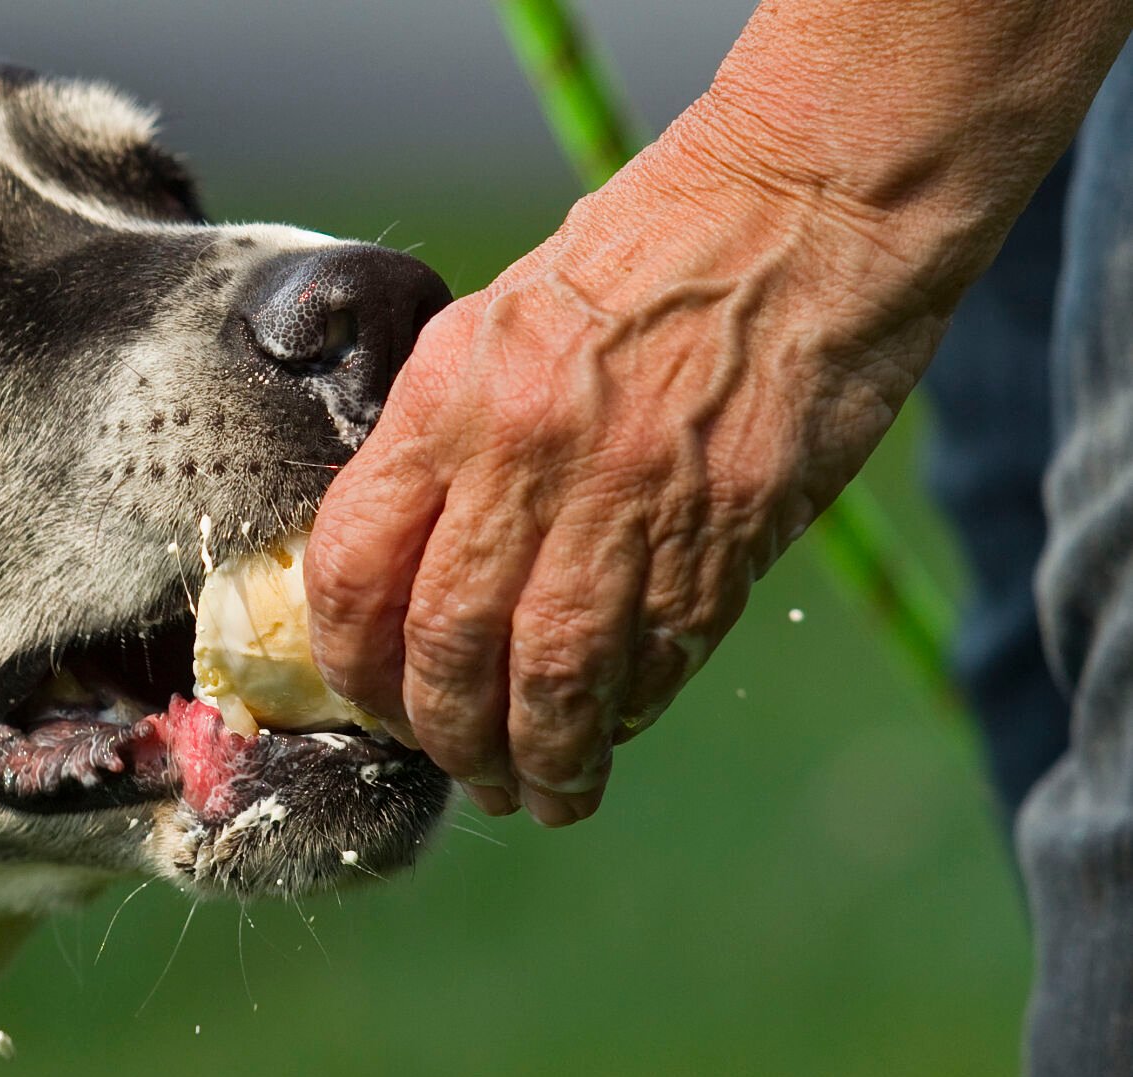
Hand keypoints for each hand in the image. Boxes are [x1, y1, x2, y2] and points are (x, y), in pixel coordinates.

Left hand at [306, 112, 949, 824]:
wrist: (800, 208)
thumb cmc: (636, 257)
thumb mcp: (493, 322)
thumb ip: (437, 442)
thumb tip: (398, 566)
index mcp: (451, 399)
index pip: (355, 569)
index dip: (350, 662)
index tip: (364, 701)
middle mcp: (528, 456)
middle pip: (449, 647)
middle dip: (441, 733)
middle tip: (454, 765)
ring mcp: (633, 497)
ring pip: (555, 677)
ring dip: (538, 757)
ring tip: (537, 792)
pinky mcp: (730, 528)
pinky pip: (659, 657)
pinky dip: (627, 713)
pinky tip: (612, 734)